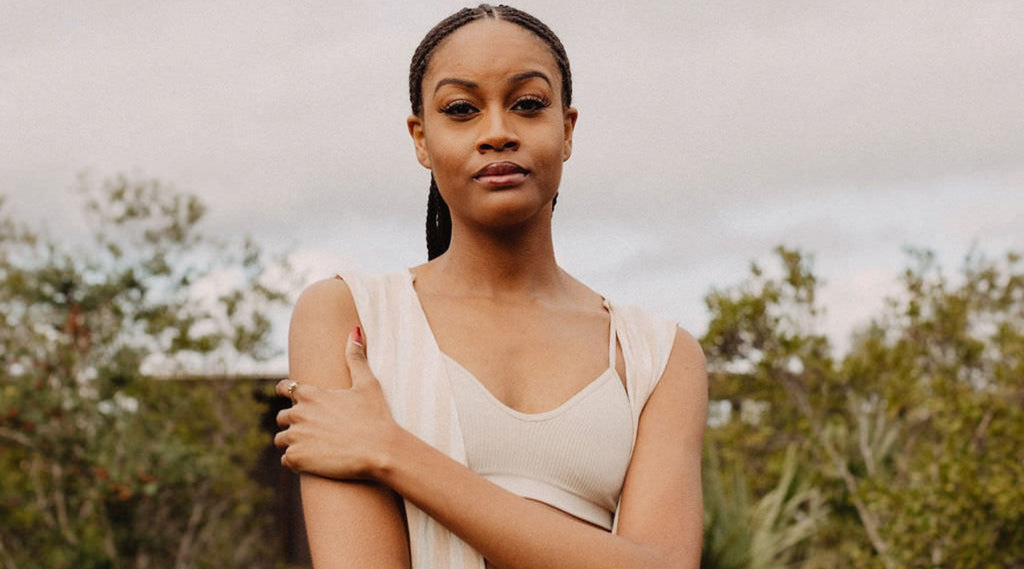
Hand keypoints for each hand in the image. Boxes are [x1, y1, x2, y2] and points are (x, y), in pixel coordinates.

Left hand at [274, 327, 397, 479]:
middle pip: (282, 417)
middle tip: (314, 430)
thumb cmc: (376, 416)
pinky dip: (297, 461)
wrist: (380, 450)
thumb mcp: (368, 383)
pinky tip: (314, 461)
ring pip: (282, 439)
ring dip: (293, 442)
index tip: (294, 400)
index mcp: (310, 394)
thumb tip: (355, 331)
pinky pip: (286, 460)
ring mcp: (295, 437)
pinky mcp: (296, 458)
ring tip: (314, 448)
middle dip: (294, 422)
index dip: (287, 393)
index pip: (283, 388)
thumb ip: (356, 357)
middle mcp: (298, 413)